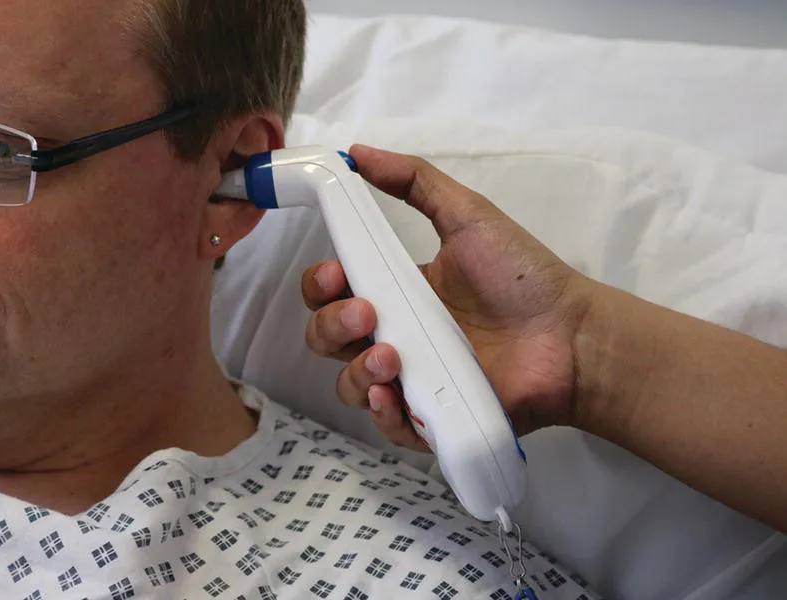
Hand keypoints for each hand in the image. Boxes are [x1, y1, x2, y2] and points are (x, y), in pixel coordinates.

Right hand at [302, 144, 594, 450]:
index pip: (331, 293)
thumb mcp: (467, 217)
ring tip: (390, 356)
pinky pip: (388, 428)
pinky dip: (382, 415)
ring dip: (355, 372)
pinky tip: (394, 394)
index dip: (322, 285)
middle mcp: (393, 337)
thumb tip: (357, 153)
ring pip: (349, 386)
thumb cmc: (520, 276)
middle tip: (367, 313)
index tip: (338, 272)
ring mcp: (410, 382)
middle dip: (331, 326)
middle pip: (327, 340)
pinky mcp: (432, 420)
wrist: (571, 335)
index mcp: (394, 292)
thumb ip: (413, 181)